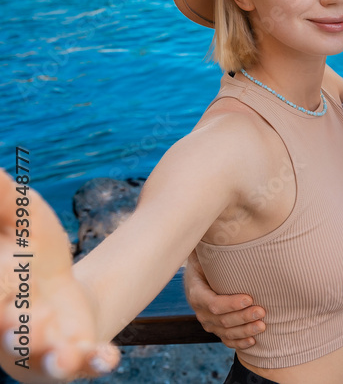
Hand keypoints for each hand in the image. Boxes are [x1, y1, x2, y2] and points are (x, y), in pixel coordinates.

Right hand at [0, 172, 118, 380]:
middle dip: (18, 330)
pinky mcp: (77, 356)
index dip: (0, 295)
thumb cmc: (31, 257)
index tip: (10, 286)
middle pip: (11, 336)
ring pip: (46, 359)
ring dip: (55, 356)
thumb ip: (5, 200)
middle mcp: (14, 330)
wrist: (59, 297)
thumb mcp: (24, 222)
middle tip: (26, 318)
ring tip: (65, 350)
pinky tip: (108, 357)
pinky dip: (95, 363)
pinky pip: (85, 366)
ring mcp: (47, 349)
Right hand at [183, 251, 264, 348]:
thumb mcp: (206, 252)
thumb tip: (220, 229)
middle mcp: (200, 310)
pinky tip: (253, 341)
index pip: (212, 303)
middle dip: (243, 317)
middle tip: (262, 311)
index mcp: (196, 291)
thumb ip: (214, 246)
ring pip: (226, 332)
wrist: (201, 273)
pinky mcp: (216, 328)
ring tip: (262, 326)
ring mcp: (208, 321)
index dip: (230, 304)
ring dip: (245, 331)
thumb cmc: (209, 259)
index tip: (248, 298)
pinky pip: (226, 340)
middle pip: (222, 319)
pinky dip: (239, 342)